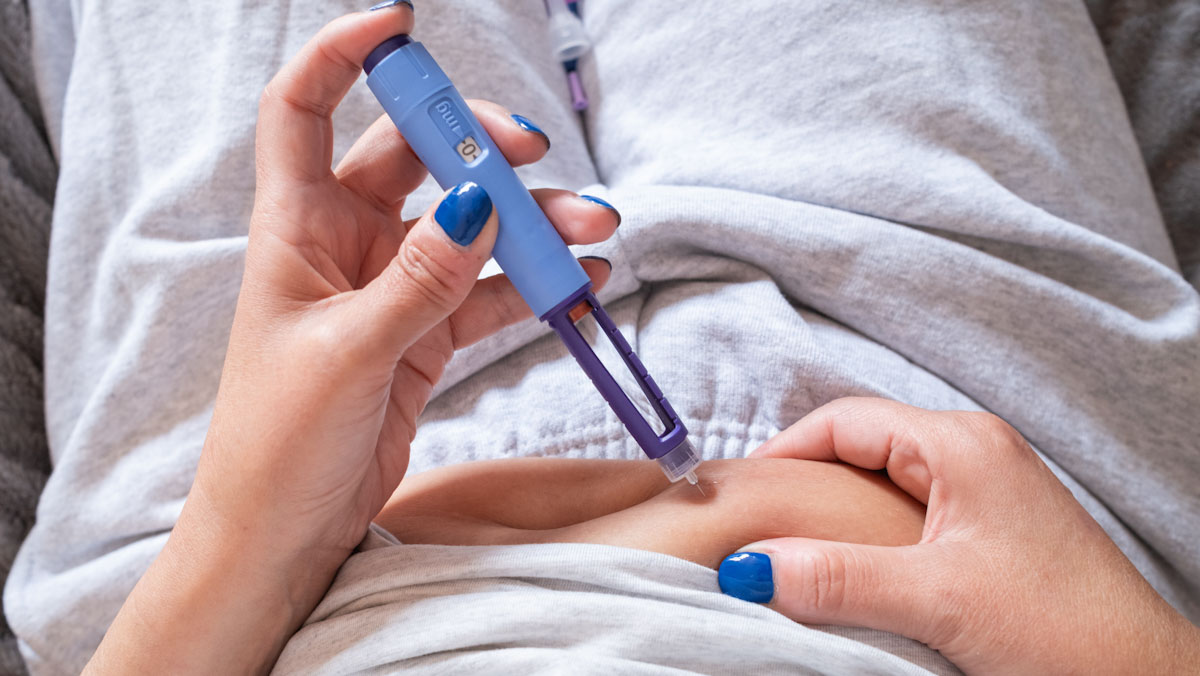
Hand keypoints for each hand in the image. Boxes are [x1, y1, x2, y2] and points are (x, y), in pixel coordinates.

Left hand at [87, 7, 616, 672]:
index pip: (302, 109)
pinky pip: (489, 291)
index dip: (341, 56)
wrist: (285, 529)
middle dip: (477, 148)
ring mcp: (393, 287)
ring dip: (528, 224)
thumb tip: (477, 206)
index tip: (399, 23)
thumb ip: (418, 280)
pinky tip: (578, 279)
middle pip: (414, 159)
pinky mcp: (426, 334)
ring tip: (591, 227)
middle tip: (531, 156)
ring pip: (468, 227)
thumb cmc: (277, 442)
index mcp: (296, 228)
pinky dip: (534, 283)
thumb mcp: (347, 354)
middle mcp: (345, 243)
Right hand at [718, 397, 1199, 673]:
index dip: (782, 454)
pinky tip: (847, 567)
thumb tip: (747, 566)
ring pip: (881, 478)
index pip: (842, 421)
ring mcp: (985, 486)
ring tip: (791, 549)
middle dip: (802, 481)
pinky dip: (865, 532)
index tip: (738, 497)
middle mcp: (974, 450)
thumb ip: (839, 577)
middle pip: (859, 444)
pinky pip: (907, 509)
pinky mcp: (991, 525)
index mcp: (961, 444)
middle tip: (755, 525)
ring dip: (833, 510)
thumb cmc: (1065, 630)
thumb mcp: (938, 599)